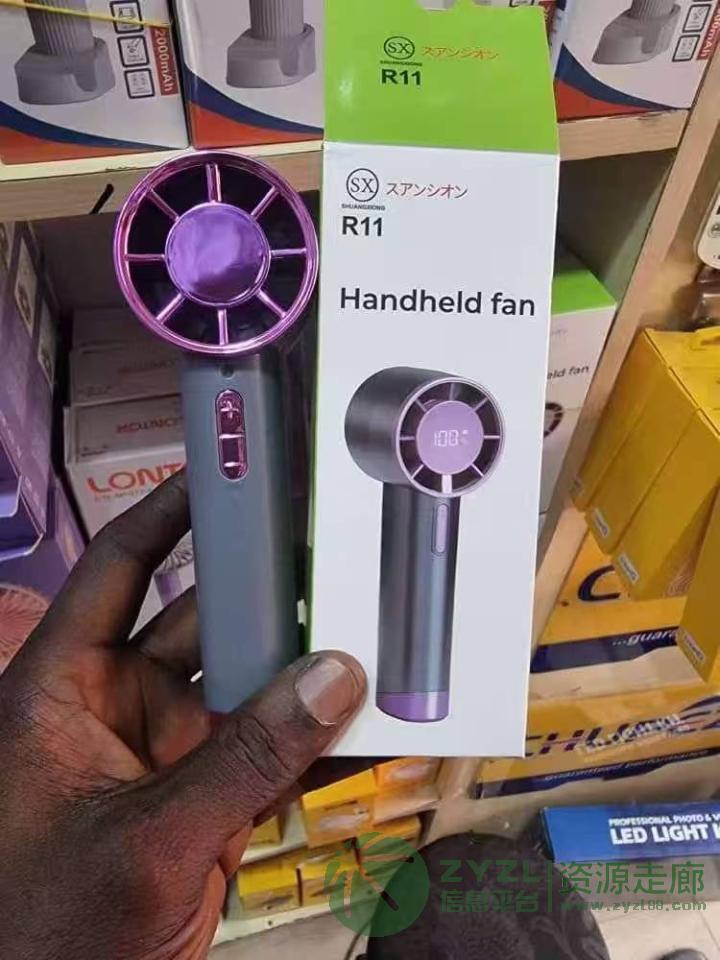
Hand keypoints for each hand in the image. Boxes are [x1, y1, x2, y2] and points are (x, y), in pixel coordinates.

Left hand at [0, 472, 365, 959]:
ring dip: (305, 664)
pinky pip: (270, 751)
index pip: (121, 570)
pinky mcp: (209, 799)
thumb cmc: (54, 927)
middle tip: (340, 547)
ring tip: (376, 619)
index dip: (170, 512)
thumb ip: (249, 756)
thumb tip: (341, 673)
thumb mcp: (150, 838)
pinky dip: (317, 736)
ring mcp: (169, 752)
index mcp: (66, 685)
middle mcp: (120, 703)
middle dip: (268, 589)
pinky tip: (374, 713)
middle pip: (202, 620)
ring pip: (248, 687)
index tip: (233, 469)